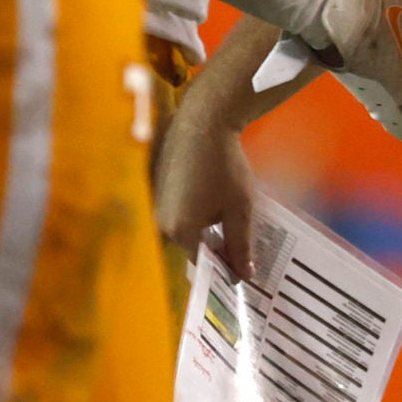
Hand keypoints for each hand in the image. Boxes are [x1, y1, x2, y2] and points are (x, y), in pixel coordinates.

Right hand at [154, 72, 257, 276]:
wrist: (202, 123)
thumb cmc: (224, 166)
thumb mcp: (239, 207)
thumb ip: (240, 245)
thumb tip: (244, 277)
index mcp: (180, 231)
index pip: (203, 264)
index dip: (225, 268)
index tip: (244, 271)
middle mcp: (161, 223)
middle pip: (192, 248)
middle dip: (216, 250)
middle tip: (241, 247)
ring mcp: (156, 207)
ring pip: (185, 230)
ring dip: (205, 231)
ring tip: (229, 223)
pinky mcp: (157, 192)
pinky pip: (178, 213)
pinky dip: (195, 214)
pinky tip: (212, 202)